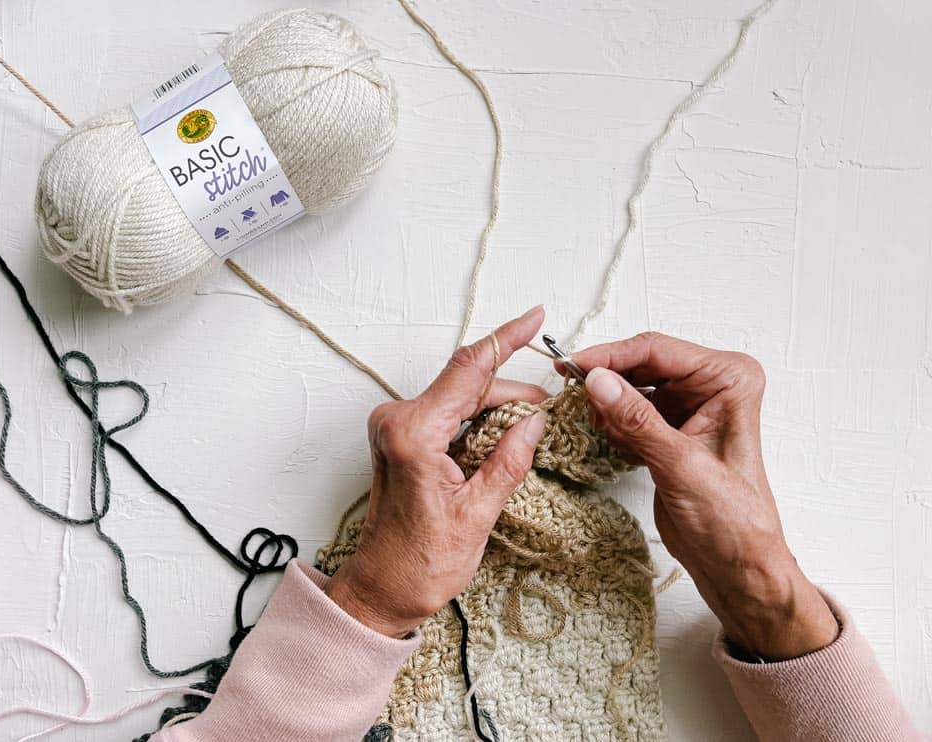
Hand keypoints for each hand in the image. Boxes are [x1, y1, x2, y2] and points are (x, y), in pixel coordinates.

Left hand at [325, 307, 548, 637]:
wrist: (382, 587)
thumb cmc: (418, 563)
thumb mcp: (477, 514)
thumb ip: (508, 461)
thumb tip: (534, 423)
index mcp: (414, 434)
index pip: (468, 369)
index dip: (505, 338)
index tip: (534, 316)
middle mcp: (398, 422)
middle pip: (467, 384)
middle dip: (512, 389)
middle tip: (549, 406)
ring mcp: (395, 428)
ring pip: (459, 397)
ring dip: (497, 405)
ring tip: (532, 423)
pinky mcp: (400, 438)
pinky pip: (447, 413)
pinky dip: (478, 418)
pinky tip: (503, 432)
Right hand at [571, 332, 837, 659]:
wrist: (737, 565)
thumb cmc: (733, 521)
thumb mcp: (681, 465)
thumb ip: (637, 420)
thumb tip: (598, 382)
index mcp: (729, 380)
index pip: (659, 351)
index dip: (612, 356)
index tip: (574, 366)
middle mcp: (711, 386)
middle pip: (643, 363)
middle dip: (606, 378)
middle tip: (570, 388)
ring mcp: (690, 407)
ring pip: (633, 386)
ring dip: (607, 400)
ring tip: (588, 416)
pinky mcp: (670, 430)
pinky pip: (631, 411)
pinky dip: (613, 420)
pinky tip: (606, 435)